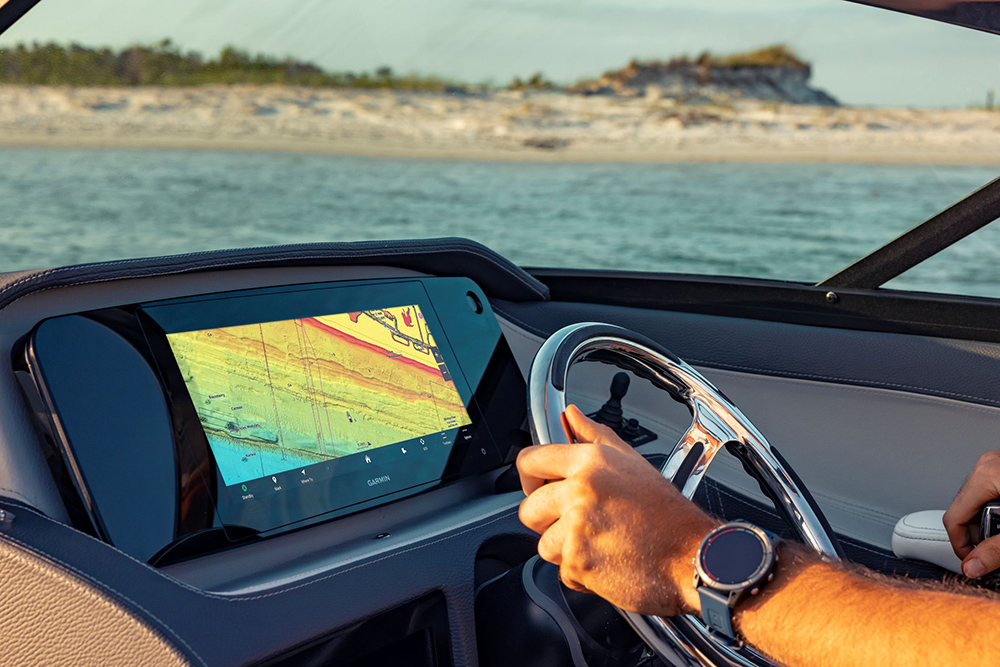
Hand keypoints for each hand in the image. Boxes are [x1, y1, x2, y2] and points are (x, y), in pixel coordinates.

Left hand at [516, 404, 718, 615]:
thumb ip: (595, 436)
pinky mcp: (580, 562)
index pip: (529, 460)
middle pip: (529, 508)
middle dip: (547, 520)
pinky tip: (607, 560)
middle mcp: (580, 491)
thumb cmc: (668, 513)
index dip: (530, 477)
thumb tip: (571, 417)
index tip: (538, 486)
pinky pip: (563, 570)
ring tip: (599, 542)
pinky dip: (582, 572)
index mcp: (590, 462)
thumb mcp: (632, 462)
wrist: (693, 557)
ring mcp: (578, 528)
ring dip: (566, 549)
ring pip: (543, 543)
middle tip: (575, 523)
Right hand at [943, 451, 999, 577]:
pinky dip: (997, 511)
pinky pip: (988, 493)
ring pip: (976, 502)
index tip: (973, 562)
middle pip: (963, 510)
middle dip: (978, 535)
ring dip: (989, 524)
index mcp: (986, 475)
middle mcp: (987, 465)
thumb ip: (996, 551)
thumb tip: (971, 567)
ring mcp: (996, 464)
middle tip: (997, 549)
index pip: (953, 518)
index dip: (962, 546)